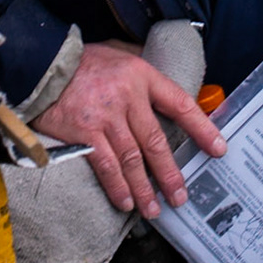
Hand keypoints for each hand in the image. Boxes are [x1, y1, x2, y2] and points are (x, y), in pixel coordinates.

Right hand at [31, 40, 226, 218]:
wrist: (44, 63)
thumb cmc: (83, 61)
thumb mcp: (119, 53)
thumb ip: (141, 71)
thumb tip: (162, 89)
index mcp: (141, 76)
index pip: (180, 103)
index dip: (202, 128)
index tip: (218, 148)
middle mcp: (127, 96)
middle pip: (156, 141)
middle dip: (170, 173)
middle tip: (180, 196)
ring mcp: (106, 116)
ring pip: (132, 159)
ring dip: (144, 188)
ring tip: (153, 208)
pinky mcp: (84, 132)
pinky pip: (106, 165)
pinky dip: (117, 186)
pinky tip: (125, 201)